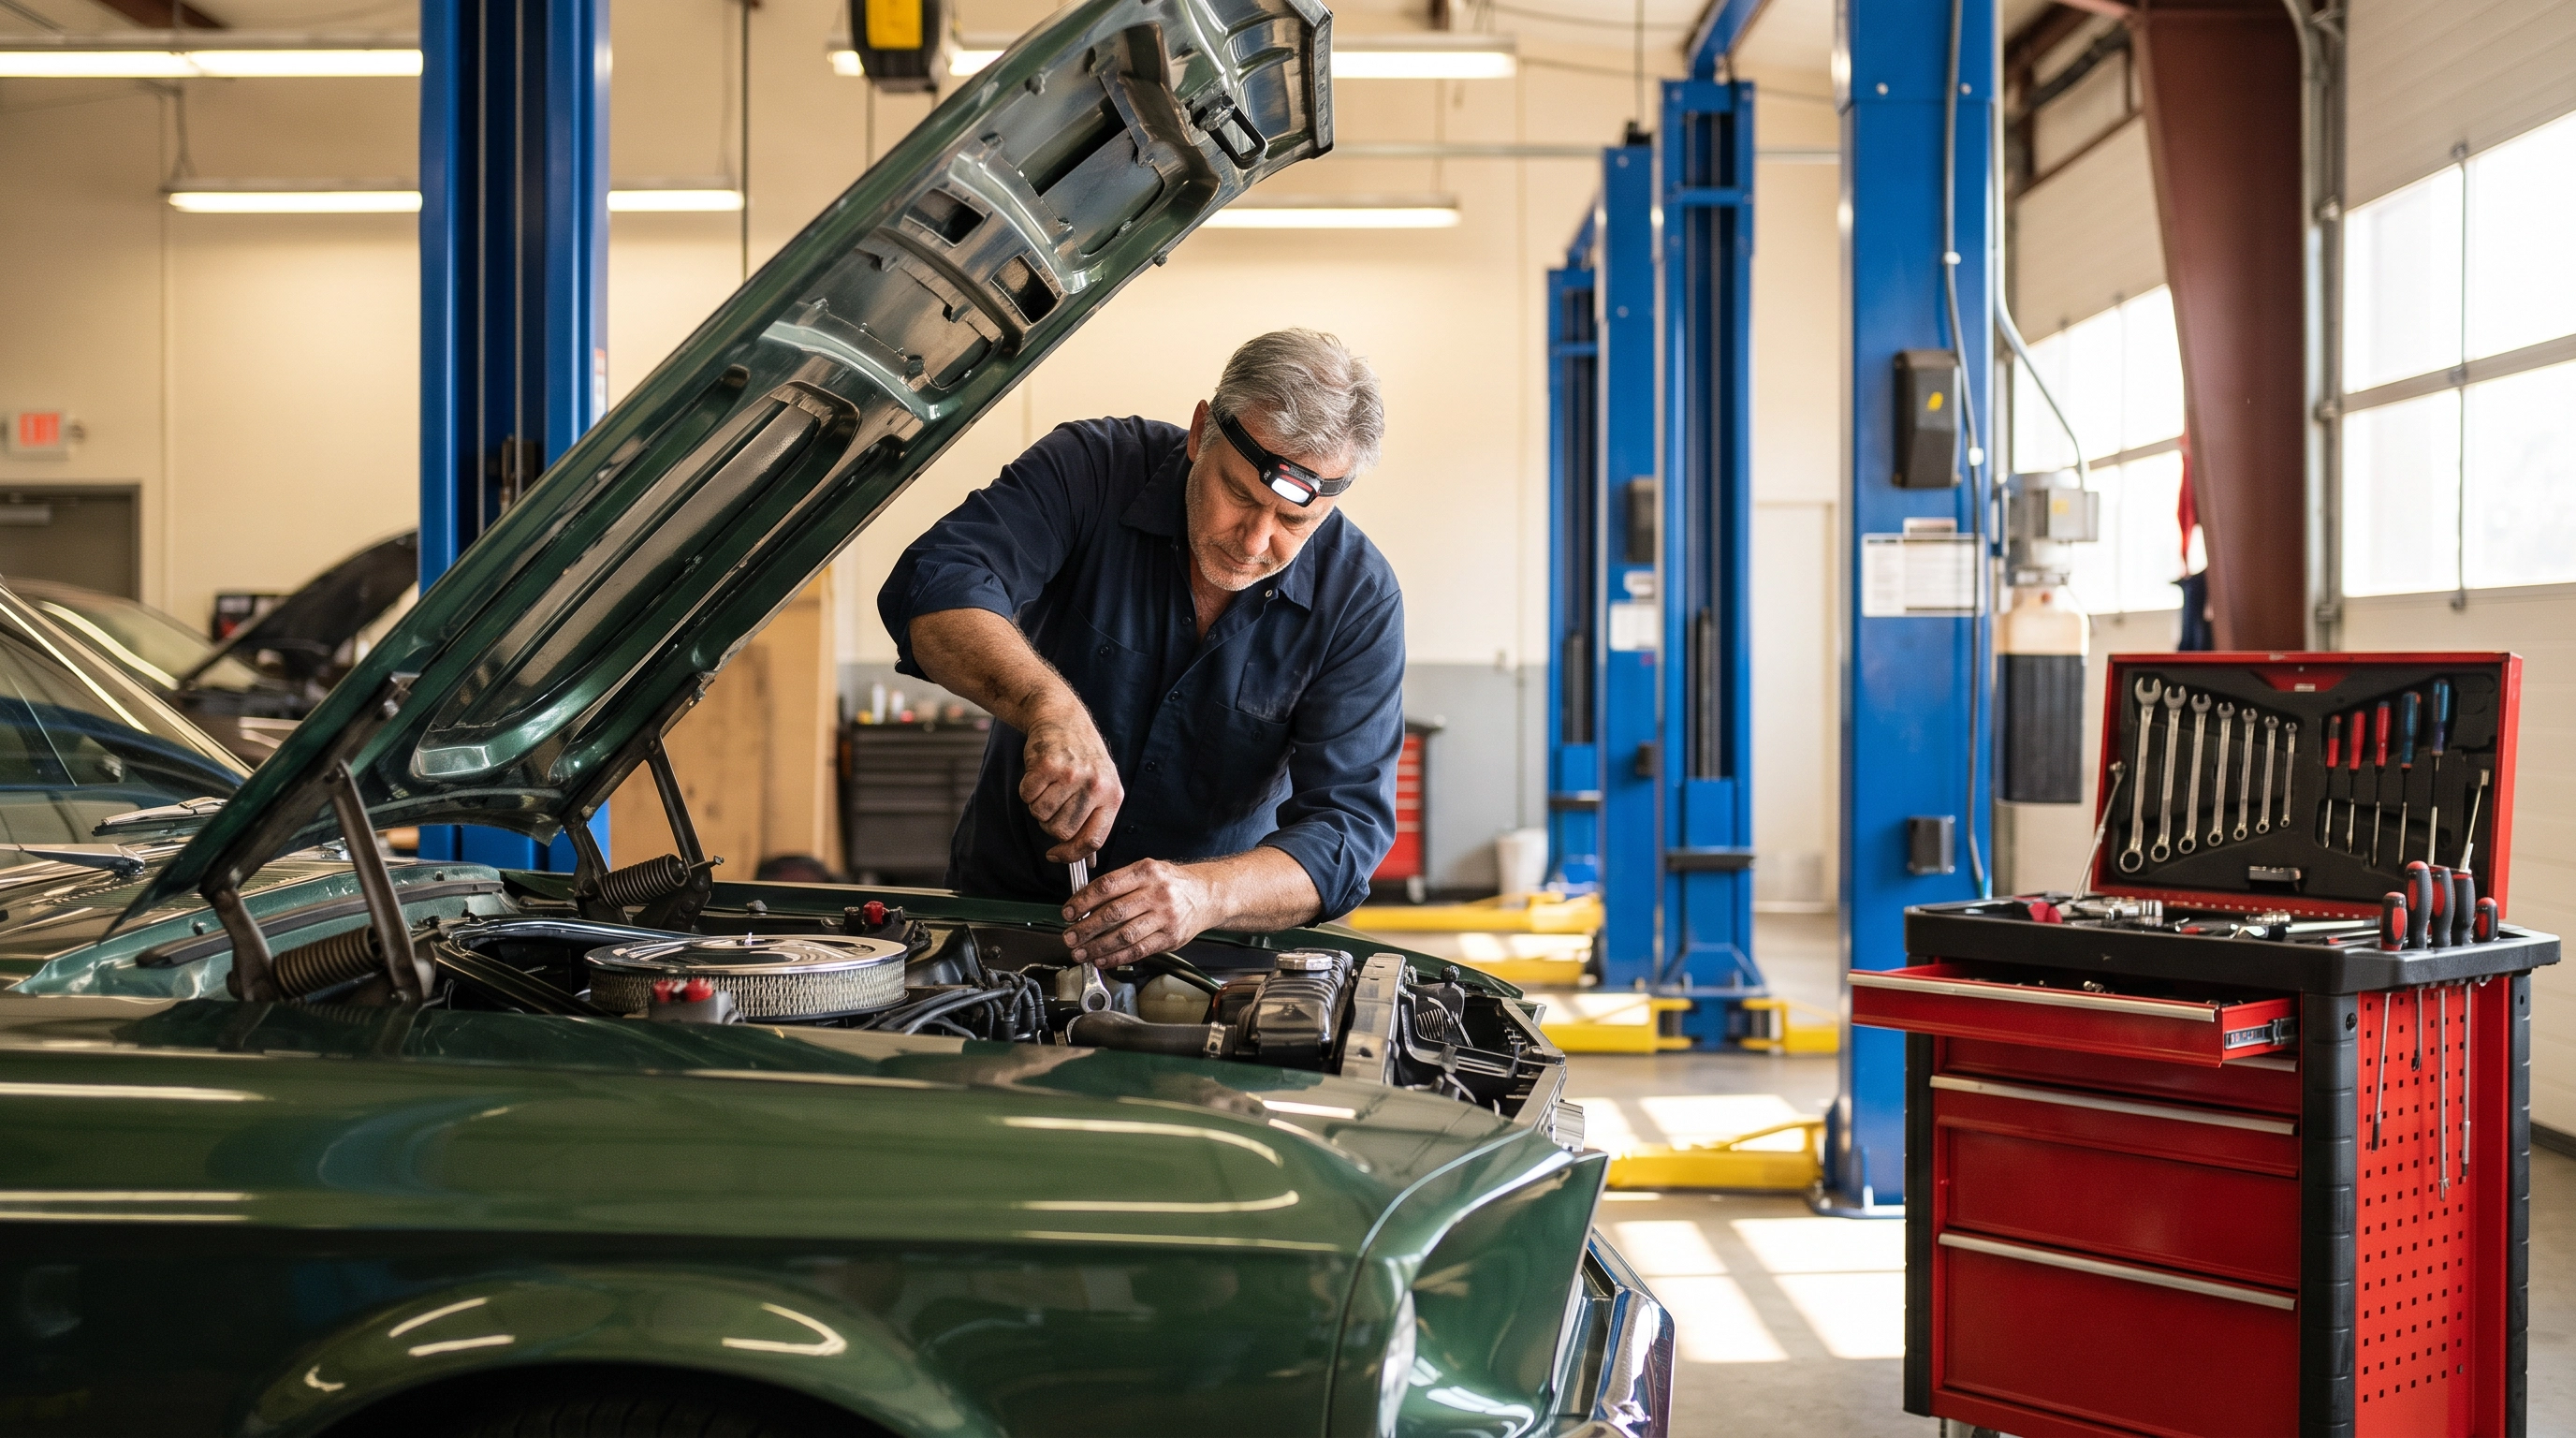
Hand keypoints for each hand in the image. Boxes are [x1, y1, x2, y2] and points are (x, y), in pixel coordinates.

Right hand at [1020, 708, 1121, 862]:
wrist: (1062, 717)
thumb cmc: (1082, 757)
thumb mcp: (1100, 786)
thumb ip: (1094, 821)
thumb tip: (1086, 860)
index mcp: (1112, 795)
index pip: (1093, 840)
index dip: (1071, 855)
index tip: (1056, 856)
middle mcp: (1095, 786)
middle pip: (1062, 832)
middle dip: (1051, 824)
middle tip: (1054, 803)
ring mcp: (1071, 775)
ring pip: (1041, 815)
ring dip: (1038, 805)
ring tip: (1049, 785)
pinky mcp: (1048, 765)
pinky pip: (1027, 796)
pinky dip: (1028, 790)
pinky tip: (1039, 774)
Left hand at [1063, 859, 1215, 967]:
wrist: (1208, 895)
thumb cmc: (1173, 883)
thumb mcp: (1148, 870)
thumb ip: (1119, 884)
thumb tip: (1086, 904)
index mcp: (1146, 871)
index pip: (1106, 886)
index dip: (1083, 901)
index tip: (1068, 912)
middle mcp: (1156, 893)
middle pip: (1113, 913)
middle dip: (1086, 928)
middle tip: (1070, 936)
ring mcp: (1165, 917)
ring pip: (1124, 935)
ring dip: (1098, 947)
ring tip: (1081, 952)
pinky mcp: (1170, 937)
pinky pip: (1138, 951)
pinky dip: (1117, 958)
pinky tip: (1103, 959)